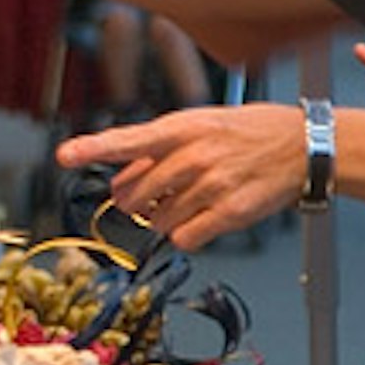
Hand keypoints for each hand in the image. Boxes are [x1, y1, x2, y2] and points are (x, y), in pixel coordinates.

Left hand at [55, 104, 302, 250]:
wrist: (299, 145)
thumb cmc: (243, 133)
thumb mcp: (195, 125)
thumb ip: (155, 149)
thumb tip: (120, 180)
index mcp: (179, 129)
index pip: (126, 140)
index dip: (92, 148)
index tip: (65, 155)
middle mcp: (192, 156)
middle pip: (134, 194)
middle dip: (134, 202)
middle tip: (150, 196)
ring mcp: (211, 185)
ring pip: (158, 220)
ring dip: (164, 218)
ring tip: (189, 200)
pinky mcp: (230, 213)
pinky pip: (185, 239)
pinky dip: (186, 235)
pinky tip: (201, 218)